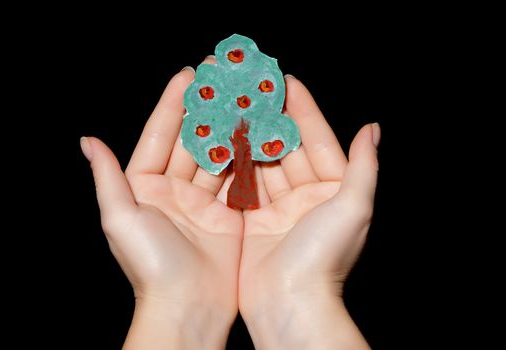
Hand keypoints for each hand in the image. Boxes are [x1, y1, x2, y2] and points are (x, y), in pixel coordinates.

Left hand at [81, 62, 242, 348]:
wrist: (188, 306)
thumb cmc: (149, 264)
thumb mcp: (120, 217)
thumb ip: (107, 177)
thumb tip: (87, 141)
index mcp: (144, 187)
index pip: (159, 135)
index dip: (172, 105)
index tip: (189, 75)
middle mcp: (173, 191)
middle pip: (192, 141)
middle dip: (207, 110)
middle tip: (224, 80)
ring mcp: (203, 202)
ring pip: (217, 156)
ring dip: (231, 130)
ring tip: (246, 101)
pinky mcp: (229, 215)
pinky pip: (238, 179)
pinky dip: (248, 158)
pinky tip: (259, 134)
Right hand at [239, 76, 379, 348]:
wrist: (289, 304)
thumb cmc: (324, 258)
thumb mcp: (354, 207)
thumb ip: (363, 166)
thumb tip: (372, 129)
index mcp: (334, 191)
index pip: (318, 140)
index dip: (303, 110)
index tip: (286, 82)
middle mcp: (307, 197)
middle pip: (286, 148)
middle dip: (270, 119)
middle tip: (252, 89)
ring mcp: (278, 209)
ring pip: (262, 163)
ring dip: (249, 137)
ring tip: (233, 108)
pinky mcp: (253, 221)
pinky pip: (244, 185)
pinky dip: (233, 164)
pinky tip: (221, 141)